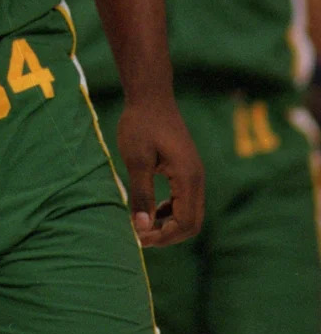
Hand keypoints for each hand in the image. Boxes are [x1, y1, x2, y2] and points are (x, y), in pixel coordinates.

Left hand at [115, 96, 204, 247]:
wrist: (150, 95)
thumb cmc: (140, 124)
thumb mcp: (136, 161)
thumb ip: (141, 195)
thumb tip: (141, 229)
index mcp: (188, 177)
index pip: (186, 222)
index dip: (164, 236)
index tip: (139, 237)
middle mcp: (196, 177)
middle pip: (192, 222)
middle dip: (168, 235)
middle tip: (140, 236)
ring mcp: (194, 173)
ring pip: (189, 213)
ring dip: (168, 224)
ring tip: (142, 225)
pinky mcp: (187, 169)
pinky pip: (185, 200)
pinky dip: (170, 211)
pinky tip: (151, 209)